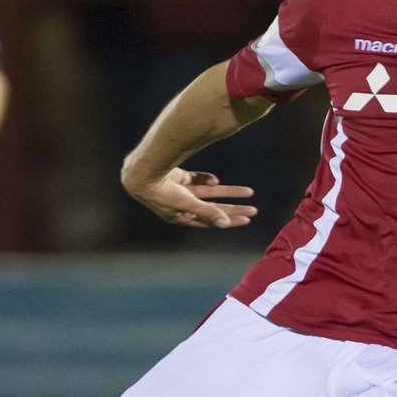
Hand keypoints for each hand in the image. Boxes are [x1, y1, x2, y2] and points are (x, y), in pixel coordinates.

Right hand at [123, 167, 256, 228]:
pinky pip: (197, 179)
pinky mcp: (178, 177)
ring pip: (210, 193)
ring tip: (249, 192)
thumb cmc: (162, 192)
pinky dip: (207, 179)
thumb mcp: (187, 204)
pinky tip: (215, 180)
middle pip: (214, 208)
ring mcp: (181, 191)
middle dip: (234, 208)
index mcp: (183, 217)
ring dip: (228, 193)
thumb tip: (225, 223)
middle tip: (254, 210)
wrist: (142, 172)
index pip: (212, 221)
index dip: (229, 220)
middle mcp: (183, 206)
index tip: (247, 219)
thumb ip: (207, 212)